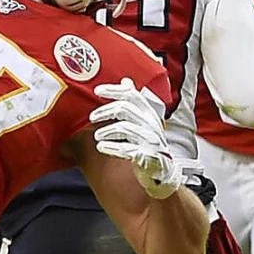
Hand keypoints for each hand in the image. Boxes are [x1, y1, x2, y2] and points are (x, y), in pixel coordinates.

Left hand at [90, 79, 182, 198]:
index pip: (131, 94)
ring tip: (96, 136)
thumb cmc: (147, 144)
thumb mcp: (141, 121)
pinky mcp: (147, 156)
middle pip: (125, 108)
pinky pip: (127, 149)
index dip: (114, 90)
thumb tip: (126, 81)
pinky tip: (102, 147)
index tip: (97, 90)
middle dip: (105, 111)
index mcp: (148, 113)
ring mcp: (150, 139)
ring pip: (125, 127)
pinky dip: (112, 147)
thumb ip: (132, 103)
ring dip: (106, 131)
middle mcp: (150, 124)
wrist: (162, 173)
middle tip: (92, 117)